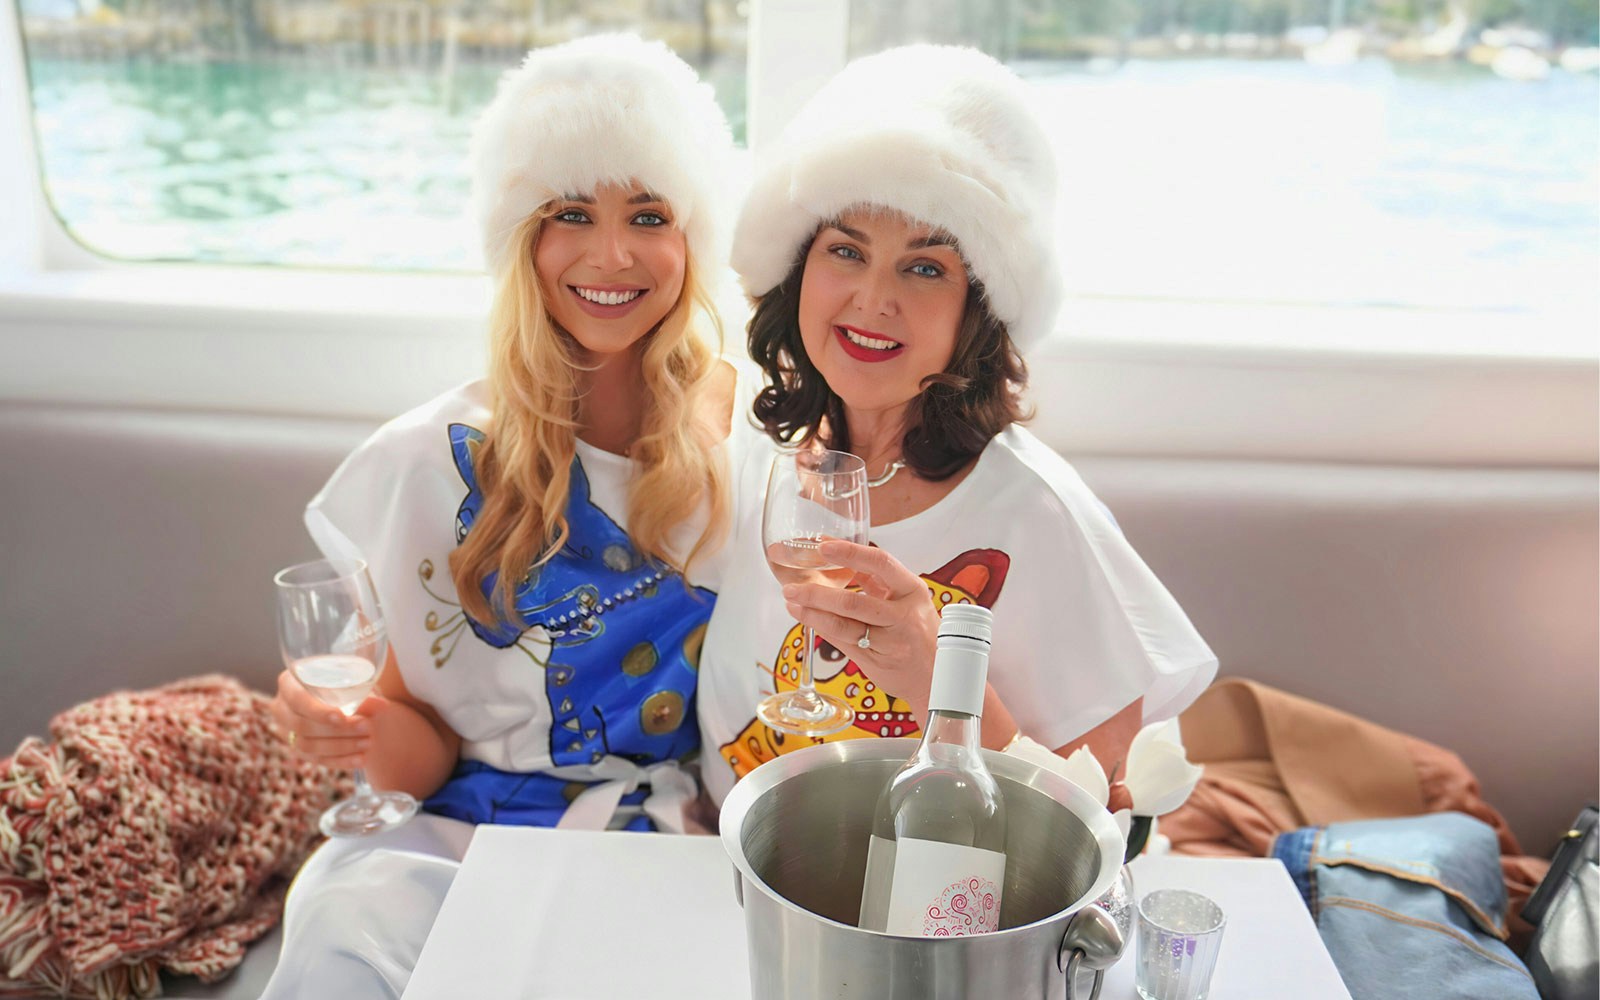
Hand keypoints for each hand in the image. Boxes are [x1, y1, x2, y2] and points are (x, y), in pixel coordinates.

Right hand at [268, 669, 384, 769]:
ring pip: (307, 746)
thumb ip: (364, 693)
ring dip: (341, 746)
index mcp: (288, 683)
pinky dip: (340, 761)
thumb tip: (382, 705)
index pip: (298, 699)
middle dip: (337, 730)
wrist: (339, 696)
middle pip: (302, 726)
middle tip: (367, 727)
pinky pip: (316, 760)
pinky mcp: (298, 749)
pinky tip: (360, 759)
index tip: (341, 717)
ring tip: (368, 742)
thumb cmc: (343, 682)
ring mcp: (287, 731)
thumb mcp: (352, 681)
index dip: (318, 711)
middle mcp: (282, 707)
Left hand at [781, 540, 938, 718]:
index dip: (850, 553)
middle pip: (853, 602)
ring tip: (792, 603)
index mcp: (912, 590)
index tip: (824, 545)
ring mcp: (890, 642)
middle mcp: (903, 616)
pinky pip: (843, 643)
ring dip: (812, 613)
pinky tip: (808, 620)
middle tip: (792, 587)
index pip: (880, 563)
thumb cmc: (922, 633)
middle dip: (816, 594)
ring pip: (844, 626)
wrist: (938, 675)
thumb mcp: (910, 600)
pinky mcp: (877, 662)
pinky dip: (822, 629)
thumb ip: (879, 581)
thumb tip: (844, 559)